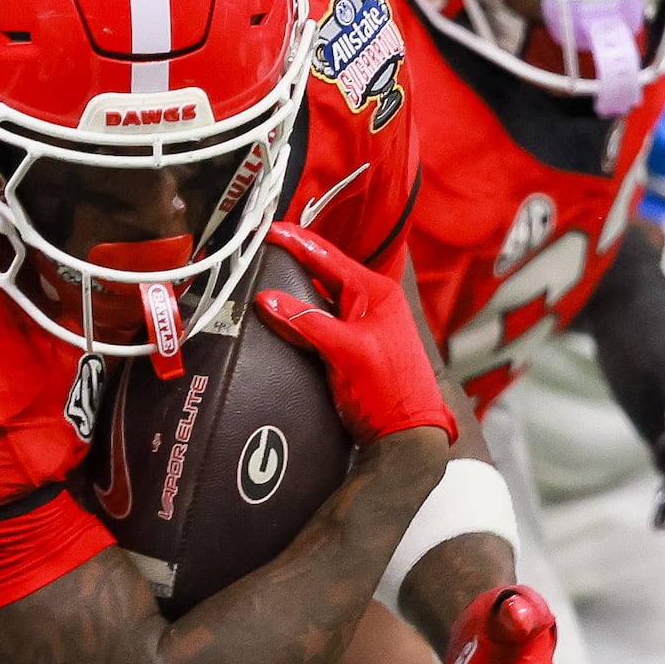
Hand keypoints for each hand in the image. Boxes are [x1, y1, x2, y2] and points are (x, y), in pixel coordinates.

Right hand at [258, 222, 453, 443]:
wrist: (406, 435)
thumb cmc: (389, 390)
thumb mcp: (346, 352)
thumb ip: (307, 322)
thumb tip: (265, 299)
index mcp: (375, 293)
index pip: (328, 257)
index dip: (297, 241)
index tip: (267, 228)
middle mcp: (369, 304)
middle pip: (323, 272)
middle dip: (293, 257)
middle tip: (259, 245)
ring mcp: (361, 326)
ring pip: (320, 296)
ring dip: (295, 285)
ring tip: (264, 272)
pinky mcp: (351, 348)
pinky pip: (320, 320)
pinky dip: (299, 313)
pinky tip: (282, 313)